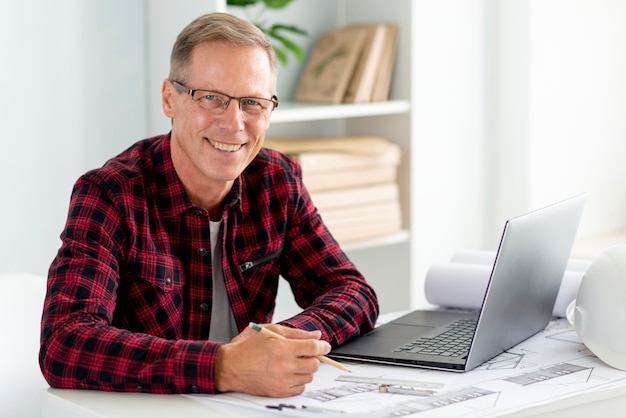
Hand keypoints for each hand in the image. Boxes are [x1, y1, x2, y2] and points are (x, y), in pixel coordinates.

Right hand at [215, 324, 330, 396]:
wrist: (230, 367)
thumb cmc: (247, 347)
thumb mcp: (271, 331)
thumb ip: (295, 333)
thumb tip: (315, 335)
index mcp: (282, 348)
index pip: (313, 348)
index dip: (322, 346)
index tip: (324, 346)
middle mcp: (284, 365)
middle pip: (314, 364)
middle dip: (313, 357)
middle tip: (305, 354)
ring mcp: (282, 380)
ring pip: (308, 377)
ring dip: (305, 369)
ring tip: (293, 363)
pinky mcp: (279, 391)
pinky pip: (300, 388)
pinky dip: (298, 381)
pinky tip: (289, 373)